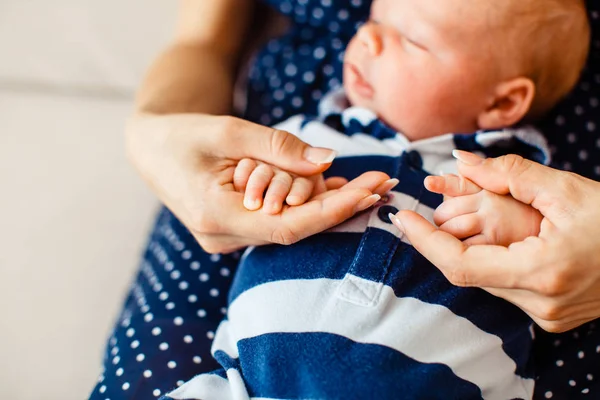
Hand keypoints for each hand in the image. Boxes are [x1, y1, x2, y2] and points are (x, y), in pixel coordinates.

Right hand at [126, 113, 392, 253]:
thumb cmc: (183, 134)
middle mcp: (221, 237)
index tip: (372, 194)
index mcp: (215, 215)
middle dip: (340, 205)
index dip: (333, 212)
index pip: (288, 226)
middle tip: (381, 181)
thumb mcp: (229, 130)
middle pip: (294, 228)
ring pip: (287, 225)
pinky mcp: (232, 230)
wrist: (150, 147)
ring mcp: (225, 238)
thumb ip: (279, 149)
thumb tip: (329, 162)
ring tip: (364, 183)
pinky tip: (330, 188)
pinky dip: (302, 203)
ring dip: (323, 204)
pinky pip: (275, 221)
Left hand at [390, 151, 599, 331]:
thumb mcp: (565, 188)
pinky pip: (505, 289)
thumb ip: (510, 173)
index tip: (402, 217)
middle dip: (440, 242)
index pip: (459, 264)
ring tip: (454, 224)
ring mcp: (547, 315)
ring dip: (467, 252)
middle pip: (469, 272)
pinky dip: (491, 263)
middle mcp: (541, 303)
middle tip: (418, 215)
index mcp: (542, 270)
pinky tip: (491, 243)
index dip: (424, 241)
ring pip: (485, 281)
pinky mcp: (552, 317)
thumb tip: (462, 160)